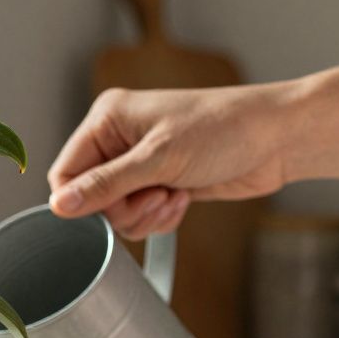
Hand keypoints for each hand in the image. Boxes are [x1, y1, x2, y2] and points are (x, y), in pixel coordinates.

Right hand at [47, 83, 291, 239]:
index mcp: (107, 119)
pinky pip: (139, 216)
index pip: (65, 172)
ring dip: (143, 215)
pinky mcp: (158, 182)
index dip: (82, 200)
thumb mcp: (159, 158)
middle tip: (154, 197)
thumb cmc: (226, 128)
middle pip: (89, 198)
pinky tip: (181, 200)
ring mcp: (138, 163)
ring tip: (172, 197)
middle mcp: (117, 140)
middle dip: (122, 208)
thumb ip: (105, 184)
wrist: (278, 139)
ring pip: (114, 212)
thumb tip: (60, 205)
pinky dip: (158, 218)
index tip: (112, 208)